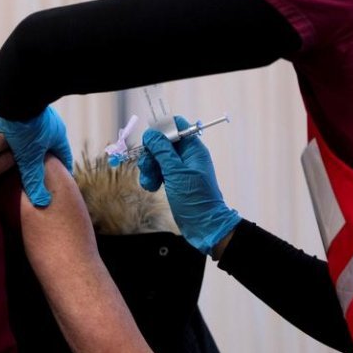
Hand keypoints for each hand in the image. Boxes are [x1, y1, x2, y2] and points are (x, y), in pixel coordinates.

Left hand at [0, 104, 72, 206]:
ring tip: (21, 161)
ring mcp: (37, 116)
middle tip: (37, 175)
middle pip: (50, 147)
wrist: (12, 94)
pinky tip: (8, 143)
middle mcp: (51, 125)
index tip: (59, 184)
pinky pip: (23, 126)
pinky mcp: (22, 109)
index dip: (61, 172)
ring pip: (36, 137)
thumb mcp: (29, 157)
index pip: (64, 159)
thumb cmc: (24, 127)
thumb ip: (34, 179)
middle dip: (44, 160)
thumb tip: (42, 203)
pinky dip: (19, 136)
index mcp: (58, 137)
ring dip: (30, 147)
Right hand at [137, 115, 240, 255]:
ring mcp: (180, 169)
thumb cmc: (195, 199)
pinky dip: (152, 177)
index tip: (150, 142)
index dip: (162, 129)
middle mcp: (187, 156)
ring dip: (149, 167)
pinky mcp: (174, 181)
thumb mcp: (176, 173)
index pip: (177, 126)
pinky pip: (159, 171)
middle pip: (163, 142)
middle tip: (148, 167)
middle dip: (151, 153)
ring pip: (158, 157)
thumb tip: (151, 134)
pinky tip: (152, 187)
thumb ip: (163, 152)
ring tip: (150, 182)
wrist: (204, 226)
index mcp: (193, 149)